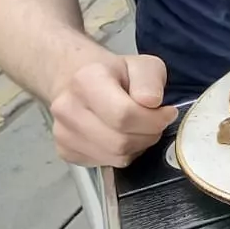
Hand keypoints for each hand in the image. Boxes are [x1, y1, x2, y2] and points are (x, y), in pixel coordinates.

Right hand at [48, 53, 177, 167]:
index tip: (167, 113)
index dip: (153, 120)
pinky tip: (122, 137)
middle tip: (155, 123)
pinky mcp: (65, 151)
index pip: (124, 114)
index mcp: (86, 81)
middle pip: (120, 141)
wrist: (77, 81)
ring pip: (115, 156)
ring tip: (140, 128)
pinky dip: (122, 155)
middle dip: (148, 135)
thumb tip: (151, 102)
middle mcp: (68, 108)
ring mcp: (63, 132)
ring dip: (137, 147)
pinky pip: (105, 163)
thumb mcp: (142, 65)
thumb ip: (150, 80)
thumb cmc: (114, 74)